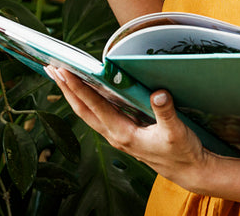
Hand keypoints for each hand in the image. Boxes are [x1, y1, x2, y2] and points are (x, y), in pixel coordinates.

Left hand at [46, 66, 212, 190]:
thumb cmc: (182, 153)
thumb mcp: (177, 132)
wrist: (188, 171)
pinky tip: (86, 89)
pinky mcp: (123, 132)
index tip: (65, 71)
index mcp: (124, 134)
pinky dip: (87, 99)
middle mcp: (115, 135)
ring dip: (73, 93)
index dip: (78, 88)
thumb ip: (166, 112)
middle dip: (65, 89)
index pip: (94, 107)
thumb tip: (158, 93)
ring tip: (62, 75)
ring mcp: (117, 135)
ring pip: (88, 112)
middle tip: (51, 68)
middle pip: (82, 110)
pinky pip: (98, 114)